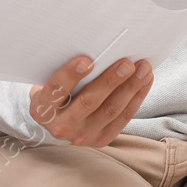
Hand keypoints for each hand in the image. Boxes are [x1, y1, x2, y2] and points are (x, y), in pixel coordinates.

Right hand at [28, 55, 152, 146]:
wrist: (56, 119)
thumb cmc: (55, 90)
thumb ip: (65, 71)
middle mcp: (61, 126)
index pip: (56, 90)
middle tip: (127, 63)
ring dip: (130, 88)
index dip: (71, 75)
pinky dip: (136, 98)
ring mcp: (82, 135)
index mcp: (42, 109)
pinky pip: (122, 118)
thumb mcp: (49, 80)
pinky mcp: (101, 139)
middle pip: (89, 101)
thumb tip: (95, 47)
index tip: (86, 60)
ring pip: (111, 110)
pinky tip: (145, 81)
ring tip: (143, 69)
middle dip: (110, 81)